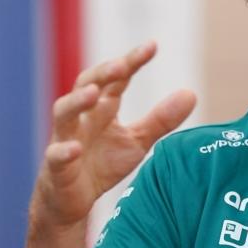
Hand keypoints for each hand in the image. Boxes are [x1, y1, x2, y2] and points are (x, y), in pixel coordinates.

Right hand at [32, 41, 195, 229]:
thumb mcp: (137, 141)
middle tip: (122, 65)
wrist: (73, 200)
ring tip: (94, 93)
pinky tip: (74, 148)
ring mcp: (65, 139)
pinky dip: (64, 151)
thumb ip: (161, 119)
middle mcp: (82, 117)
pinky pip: (56, 155)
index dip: (131, 61)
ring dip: (76, 101)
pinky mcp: (56, 167)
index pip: (116, 79)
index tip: (152, 46)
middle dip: (103, 73)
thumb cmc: (102, 164)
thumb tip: (191, 93)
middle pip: (86, 85)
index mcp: (102, 108)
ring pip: (64, 114)